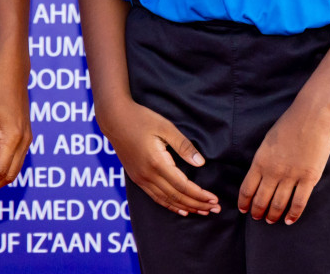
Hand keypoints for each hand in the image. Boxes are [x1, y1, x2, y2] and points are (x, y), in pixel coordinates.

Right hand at [99, 97, 218, 216]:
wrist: (114, 118)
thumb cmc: (141, 118)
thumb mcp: (165, 127)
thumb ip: (184, 146)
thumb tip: (201, 164)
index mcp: (157, 163)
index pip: (183, 186)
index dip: (200, 195)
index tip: (215, 200)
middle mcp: (148, 175)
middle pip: (177, 197)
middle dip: (198, 204)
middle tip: (215, 209)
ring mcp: (140, 178)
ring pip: (167, 200)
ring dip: (186, 207)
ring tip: (203, 211)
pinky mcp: (136, 178)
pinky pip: (156, 197)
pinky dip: (170, 205)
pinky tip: (181, 210)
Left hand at [238, 101, 329, 223]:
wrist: (311, 116)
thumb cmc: (289, 124)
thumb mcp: (267, 142)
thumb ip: (263, 160)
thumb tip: (260, 175)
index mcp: (260, 161)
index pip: (247, 188)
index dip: (244, 202)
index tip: (244, 209)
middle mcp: (273, 172)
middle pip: (261, 200)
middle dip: (257, 212)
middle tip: (257, 218)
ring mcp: (291, 176)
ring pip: (279, 204)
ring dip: (273, 215)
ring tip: (271, 220)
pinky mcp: (309, 178)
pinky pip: (299, 203)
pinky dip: (293, 215)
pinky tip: (290, 220)